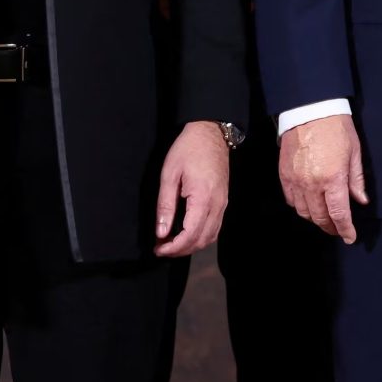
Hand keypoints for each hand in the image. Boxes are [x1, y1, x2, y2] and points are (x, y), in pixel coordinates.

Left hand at [155, 122, 232, 256]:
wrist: (210, 132)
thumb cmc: (187, 149)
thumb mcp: (169, 174)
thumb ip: (165, 205)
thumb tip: (161, 232)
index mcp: (203, 198)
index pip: (190, 235)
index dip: (173, 247)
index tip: (158, 249)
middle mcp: (217, 204)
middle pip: (202, 240)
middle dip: (181, 250)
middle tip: (161, 248)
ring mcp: (223, 203)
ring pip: (210, 237)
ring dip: (191, 245)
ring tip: (172, 243)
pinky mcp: (224, 201)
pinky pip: (215, 227)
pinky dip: (201, 236)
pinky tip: (187, 233)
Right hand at [279, 114, 366, 242]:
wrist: (310, 109)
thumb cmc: (336, 128)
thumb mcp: (354, 152)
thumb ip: (356, 180)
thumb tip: (361, 200)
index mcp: (333, 179)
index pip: (339, 214)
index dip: (345, 229)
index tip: (350, 237)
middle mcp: (312, 184)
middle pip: (320, 217)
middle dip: (331, 227)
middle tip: (338, 229)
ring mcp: (296, 181)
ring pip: (304, 212)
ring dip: (315, 218)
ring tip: (325, 217)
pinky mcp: (284, 175)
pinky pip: (291, 200)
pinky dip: (301, 207)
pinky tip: (309, 204)